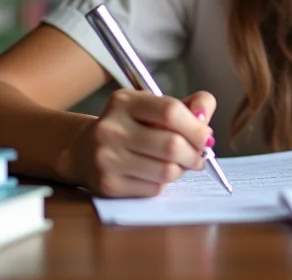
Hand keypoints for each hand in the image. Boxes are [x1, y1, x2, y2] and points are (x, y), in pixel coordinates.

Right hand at [68, 89, 215, 197]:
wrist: (84, 150)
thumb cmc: (130, 126)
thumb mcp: (153, 107)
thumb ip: (187, 106)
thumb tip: (205, 114)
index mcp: (124, 102)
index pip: (170, 111)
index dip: (196, 127)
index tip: (206, 136)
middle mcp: (111, 128)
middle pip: (171, 145)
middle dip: (195, 153)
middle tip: (199, 155)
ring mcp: (107, 158)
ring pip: (166, 170)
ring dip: (181, 170)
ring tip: (178, 163)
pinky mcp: (108, 185)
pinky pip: (154, 188)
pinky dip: (164, 183)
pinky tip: (156, 173)